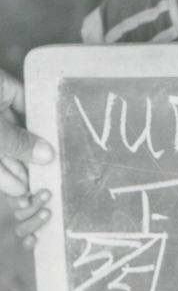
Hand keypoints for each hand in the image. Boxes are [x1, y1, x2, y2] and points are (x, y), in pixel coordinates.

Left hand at [0, 70, 53, 247]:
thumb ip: (18, 142)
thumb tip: (48, 155)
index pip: (26, 102)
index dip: (39, 126)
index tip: (53, 148)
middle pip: (12, 128)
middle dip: (25, 155)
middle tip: (41, 176)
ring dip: (11, 167)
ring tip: (26, 188)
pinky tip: (10, 184)